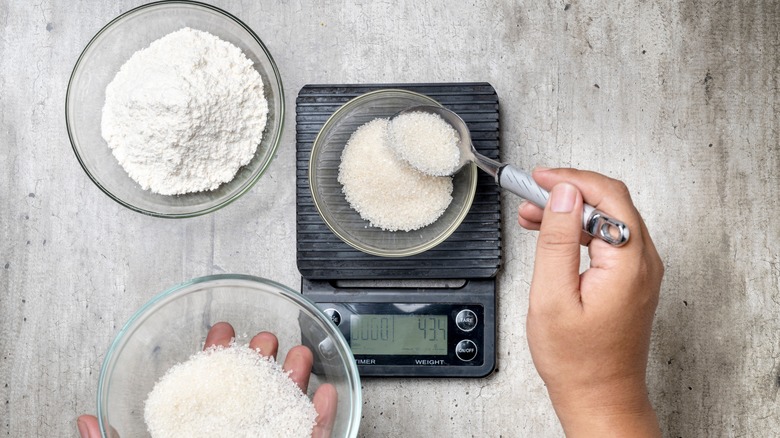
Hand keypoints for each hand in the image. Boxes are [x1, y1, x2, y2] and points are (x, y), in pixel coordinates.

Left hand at [77, 322, 337, 437]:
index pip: (206, 397)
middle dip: (259, 363)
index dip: (213, 361)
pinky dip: (322, 418)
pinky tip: (326, 394)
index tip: (221, 331)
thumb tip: (84, 421)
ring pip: (285, 416)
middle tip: (264, 337)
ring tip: (298, 354)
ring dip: (295, 382)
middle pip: (249, 399)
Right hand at [518, 168, 662, 436]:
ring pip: (609, 219)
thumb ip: (557, 240)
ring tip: (534, 217)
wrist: (599, 396)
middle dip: (567, 192)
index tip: (538, 177)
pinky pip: (609, 239)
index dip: (570, 179)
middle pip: (610, 202)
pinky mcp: (631, 280)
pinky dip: (580, 230)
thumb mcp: (553, 296)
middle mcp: (643, 262)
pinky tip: (555, 237)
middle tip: (530, 197)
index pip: (607, 195)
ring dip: (571, 211)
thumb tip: (563, 194)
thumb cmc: (577, 360)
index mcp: (628, 262)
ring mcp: (640, 272)